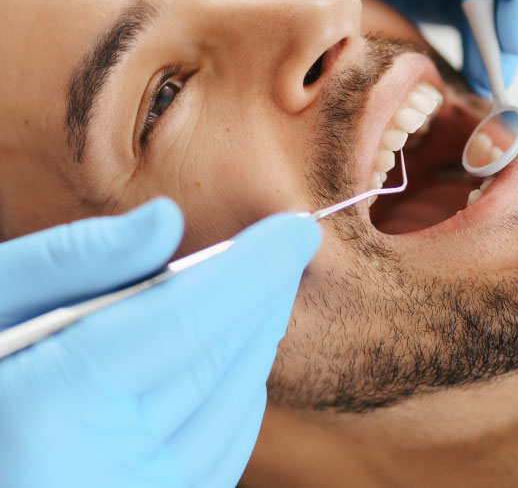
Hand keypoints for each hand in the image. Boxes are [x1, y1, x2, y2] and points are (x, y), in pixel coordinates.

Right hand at [0, 199, 318, 486]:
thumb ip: (72, 260)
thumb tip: (170, 221)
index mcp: (54, 409)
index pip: (191, 318)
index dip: (256, 267)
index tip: (297, 231)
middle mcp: (104, 475)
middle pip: (224, 360)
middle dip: (264, 295)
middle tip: (285, 249)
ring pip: (238, 405)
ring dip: (256, 339)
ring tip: (257, 294)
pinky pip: (226, 448)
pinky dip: (239, 392)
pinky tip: (229, 357)